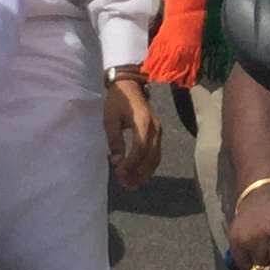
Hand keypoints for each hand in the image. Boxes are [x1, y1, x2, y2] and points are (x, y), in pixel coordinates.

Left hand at [103, 72, 160, 188]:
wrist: (129, 85)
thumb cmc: (117, 101)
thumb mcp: (110, 119)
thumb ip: (115, 140)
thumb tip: (116, 161)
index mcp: (143, 122)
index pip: (140, 149)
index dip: (131, 164)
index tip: (120, 173)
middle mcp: (155, 128)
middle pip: (151, 157)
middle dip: (138, 173)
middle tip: (125, 185)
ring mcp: (158, 131)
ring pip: (155, 158)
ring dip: (144, 173)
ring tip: (131, 185)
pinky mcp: (158, 134)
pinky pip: (156, 154)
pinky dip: (148, 167)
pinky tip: (139, 176)